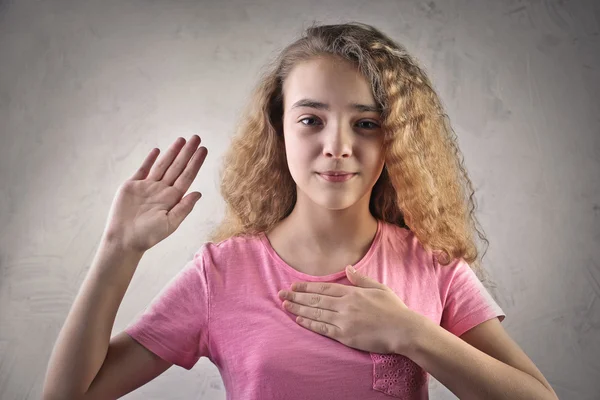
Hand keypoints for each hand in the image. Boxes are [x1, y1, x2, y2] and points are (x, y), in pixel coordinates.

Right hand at [102, 135, 207, 252]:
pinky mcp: (132, 186)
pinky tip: (157, 150)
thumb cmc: (149, 235)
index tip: (203, 150)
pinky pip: (143, 169)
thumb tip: (199, 193)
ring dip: (171, 152)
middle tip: (196, 137)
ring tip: (181, 139)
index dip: (195, 163)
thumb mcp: (170, 223)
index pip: (187, 176)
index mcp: (172, 198)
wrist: (124, 240)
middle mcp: (162, 190)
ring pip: (162, 165)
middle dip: (186, 152)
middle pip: (177, 167)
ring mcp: (147, 187)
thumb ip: (184, 207)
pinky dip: (149, 160)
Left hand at [278, 266, 422, 354]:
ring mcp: (344, 321)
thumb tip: (348, 267)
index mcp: (352, 292)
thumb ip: (361, 279)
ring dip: (299, 309)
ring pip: (316, 313)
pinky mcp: (345, 336)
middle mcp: (345, 305)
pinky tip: (299, 319)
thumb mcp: (379, 288)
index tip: (294, 285)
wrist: (403, 330)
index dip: (307, 286)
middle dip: (296, 296)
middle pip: (315, 299)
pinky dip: (310, 323)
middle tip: (281, 294)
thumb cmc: (394, 309)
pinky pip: (323, 328)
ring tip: (285, 305)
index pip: (324, 288)